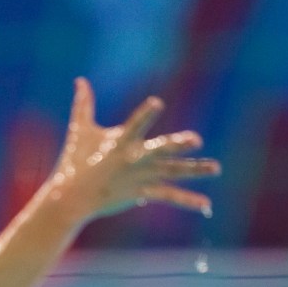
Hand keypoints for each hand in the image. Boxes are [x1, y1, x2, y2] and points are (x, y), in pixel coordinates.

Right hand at [50, 77, 220, 219]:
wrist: (71, 198)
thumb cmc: (74, 161)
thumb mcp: (79, 130)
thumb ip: (84, 104)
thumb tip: (80, 80)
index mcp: (121, 141)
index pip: (135, 124)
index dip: (146, 114)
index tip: (157, 103)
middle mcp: (134, 159)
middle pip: (160, 150)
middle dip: (177, 145)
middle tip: (196, 140)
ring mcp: (140, 177)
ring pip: (172, 172)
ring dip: (195, 170)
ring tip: (216, 168)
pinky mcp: (141, 193)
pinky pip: (169, 197)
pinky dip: (188, 201)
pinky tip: (206, 206)